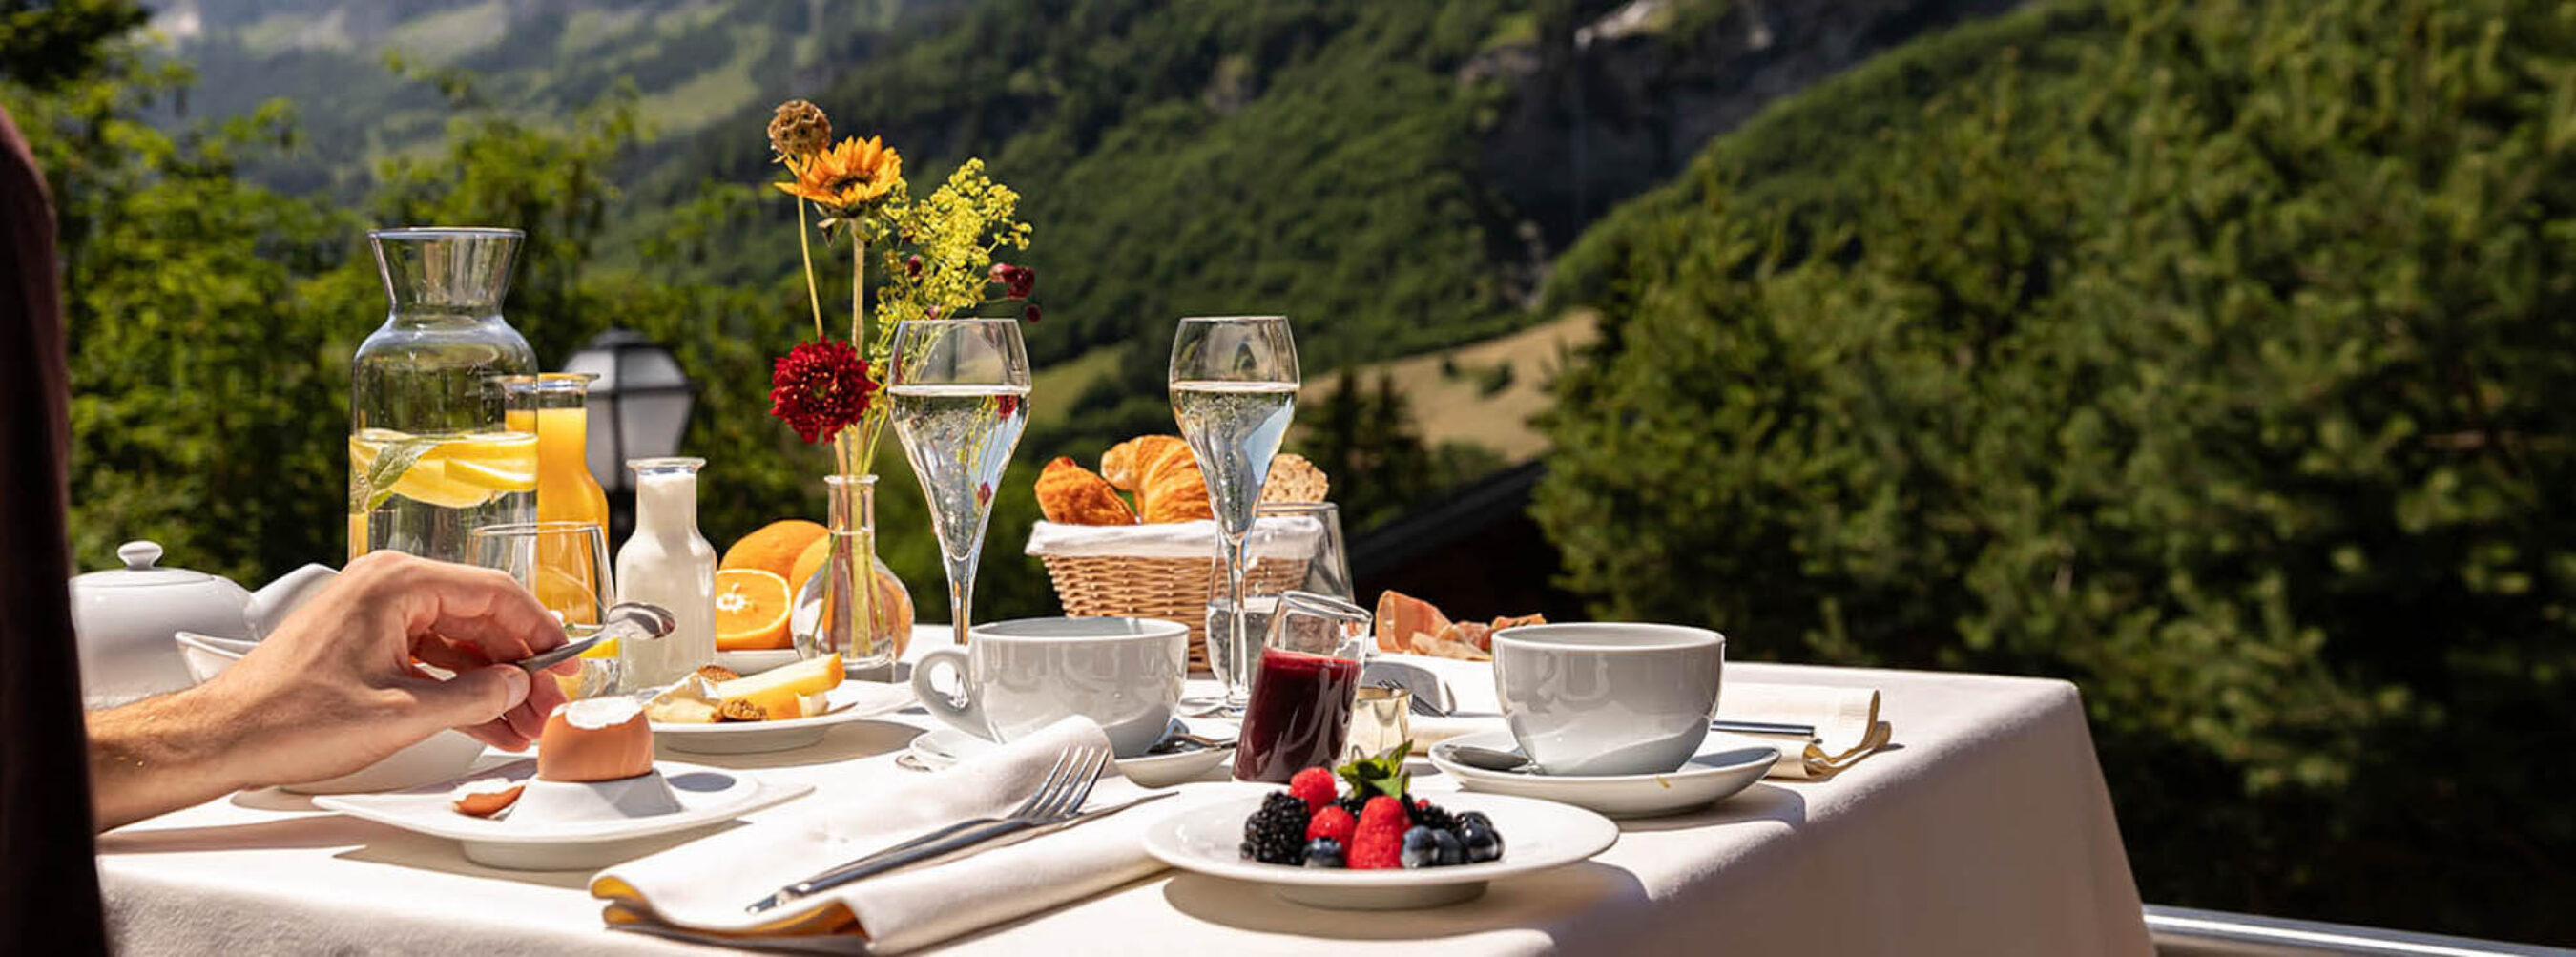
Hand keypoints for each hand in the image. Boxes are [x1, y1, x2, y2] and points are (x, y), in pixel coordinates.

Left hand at [88, 551, 578, 828]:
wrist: (222, 736)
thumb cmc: (290, 717)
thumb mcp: (401, 714)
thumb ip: (473, 697)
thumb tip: (517, 687)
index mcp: (397, 584)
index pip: (494, 593)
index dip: (540, 631)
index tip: (566, 662)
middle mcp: (387, 586)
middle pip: (479, 616)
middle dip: (517, 666)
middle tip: (547, 704)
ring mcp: (374, 613)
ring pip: (457, 640)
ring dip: (491, 682)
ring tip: (521, 723)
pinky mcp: (364, 641)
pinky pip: (428, 656)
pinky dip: (457, 687)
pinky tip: (485, 720)